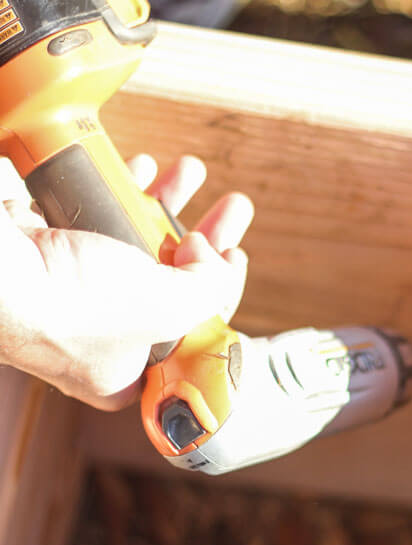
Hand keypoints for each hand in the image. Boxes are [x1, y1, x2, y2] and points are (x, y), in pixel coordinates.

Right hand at [0, 155, 252, 410]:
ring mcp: (66, 294)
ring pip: (132, 246)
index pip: (190, 334)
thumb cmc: (71, 304)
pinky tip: (137, 171)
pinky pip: (93, 222)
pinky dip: (116, 194)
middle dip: (202, 238)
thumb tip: (211, 257)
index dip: (221, 292)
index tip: (234, 256)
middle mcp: (96, 339)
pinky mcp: (45, 255)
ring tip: (187, 172)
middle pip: (167, 283)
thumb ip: (208, 289)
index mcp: (126, 372)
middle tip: (228, 209)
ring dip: (165, 204)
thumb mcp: (169, 306)